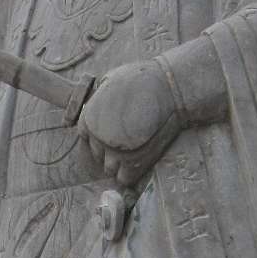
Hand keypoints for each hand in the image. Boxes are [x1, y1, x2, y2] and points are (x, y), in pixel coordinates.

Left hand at [78, 60, 183, 189]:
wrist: (170, 88)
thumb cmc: (143, 79)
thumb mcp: (111, 80)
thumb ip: (100, 97)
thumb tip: (97, 102)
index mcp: (88, 119)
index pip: (86, 135)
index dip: (101, 132)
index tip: (115, 128)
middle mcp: (97, 138)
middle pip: (98, 153)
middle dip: (111, 147)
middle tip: (130, 137)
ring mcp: (114, 153)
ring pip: (109, 168)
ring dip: (121, 161)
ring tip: (136, 149)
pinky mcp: (133, 164)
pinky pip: (124, 179)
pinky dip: (131, 173)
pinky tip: (140, 161)